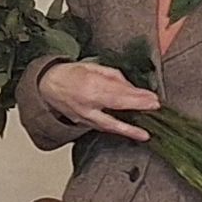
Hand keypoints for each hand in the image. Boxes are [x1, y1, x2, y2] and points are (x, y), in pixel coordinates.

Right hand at [38, 61, 160, 141]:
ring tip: (144, 134)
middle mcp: (87, 103)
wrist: (46, 86)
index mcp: (89, 85)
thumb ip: (113, 77)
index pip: (118, 93)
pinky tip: (129, 133)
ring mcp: (84, 116)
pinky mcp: (83, 123)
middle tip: (154, 108)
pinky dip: (117, 130)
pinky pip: (103, 127)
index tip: (152, 98)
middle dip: (137, 108)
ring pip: (110, 125)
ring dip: (129, 130)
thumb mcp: (92, 67)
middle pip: (117, 108)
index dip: (137, 97)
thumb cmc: (68, 74)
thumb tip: (131, 87)